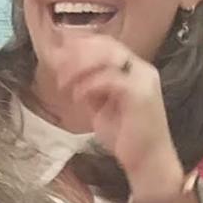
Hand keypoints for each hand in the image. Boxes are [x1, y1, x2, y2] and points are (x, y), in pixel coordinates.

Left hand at [48, 31, 183, 197]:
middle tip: (58, 71)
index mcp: (133, 69)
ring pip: (108, 57)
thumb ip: (88, 85)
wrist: (145, 159)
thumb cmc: (124, 134)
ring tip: (64, 84)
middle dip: (76, 55)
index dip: (79, 45)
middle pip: (106, 45)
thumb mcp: (99, 104)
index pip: (105, 43)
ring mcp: (143, 80)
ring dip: (80, 68)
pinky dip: (89, 85)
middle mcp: (141, 69)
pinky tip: (79, 97)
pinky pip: (111, 79)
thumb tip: (66, 71)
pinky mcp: (140, 94)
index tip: (56, 56)